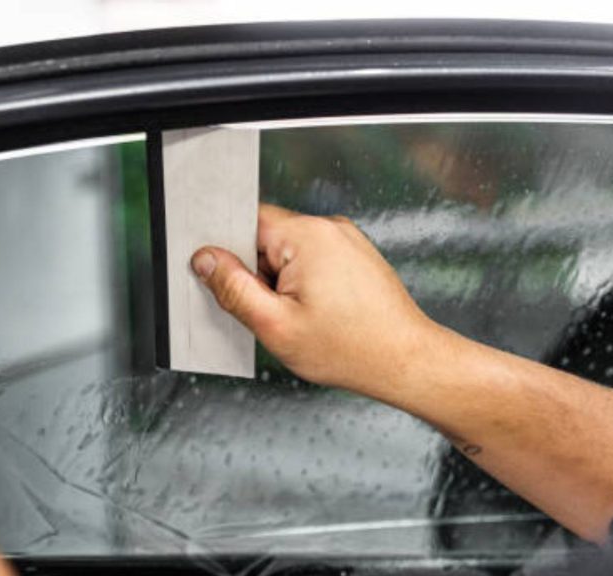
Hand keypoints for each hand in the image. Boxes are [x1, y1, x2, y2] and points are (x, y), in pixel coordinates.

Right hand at [191, 204, 439, 391]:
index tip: (224, 277)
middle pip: (266, 238)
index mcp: (306, 236)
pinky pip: (311, 261)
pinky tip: (313, 315)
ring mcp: (346, 240)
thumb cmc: (351, 348)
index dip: (228, 250)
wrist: (406, 361)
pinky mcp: (355, 256)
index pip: (245, 220)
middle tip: (268, 311)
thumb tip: (205, 260)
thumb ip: (233, 287)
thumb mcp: (274, 324)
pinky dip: (301, 285)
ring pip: (288, 252)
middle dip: (256, 273)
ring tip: (297, 317)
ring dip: (279, 282)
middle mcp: (329, 228)